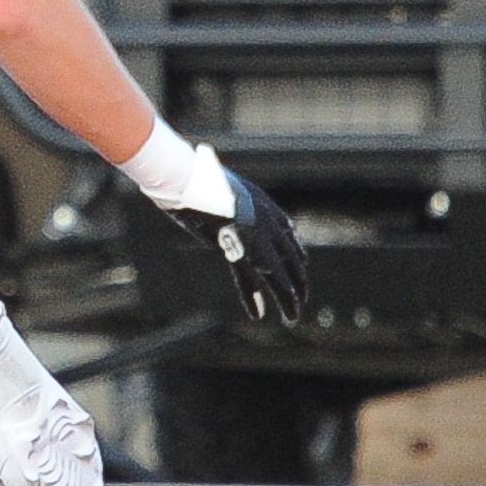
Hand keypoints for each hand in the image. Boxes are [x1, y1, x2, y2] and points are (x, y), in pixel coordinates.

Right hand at [146, 142, 310, 323]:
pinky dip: (252, 297)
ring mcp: (253, 235)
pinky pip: (248, 279)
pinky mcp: (235, 247)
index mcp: (261, 202)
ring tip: (292, 315)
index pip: (287, 232)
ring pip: (277, 273)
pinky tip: (258, 314)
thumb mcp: (210, 177)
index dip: (294, 252)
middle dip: (298, 280)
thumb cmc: (189, 173)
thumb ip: (217, 184)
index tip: (301, 264)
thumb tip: (203, 169)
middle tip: (302, 296)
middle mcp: (264, 219)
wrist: (183, 175)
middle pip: (290, 257)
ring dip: (287, 297)